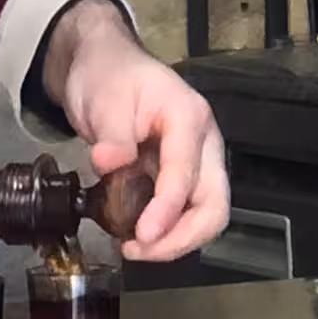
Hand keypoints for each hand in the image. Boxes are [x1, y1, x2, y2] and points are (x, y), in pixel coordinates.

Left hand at [43, 0, 227, 261]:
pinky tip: (135, 237)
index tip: (143, 236)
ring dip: (175, 239)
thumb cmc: (109, 76)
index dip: (167, 209)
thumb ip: (111, 134)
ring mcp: (196, 161)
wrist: (103, 68)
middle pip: (214, 203)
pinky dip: (165, 230)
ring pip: (205, 213)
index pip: (187, 171)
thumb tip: (110, 163)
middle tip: (140, 251)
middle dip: (182, 237)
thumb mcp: (104, 98)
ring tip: (134, 249)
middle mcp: (203, 143)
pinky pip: (184, 211)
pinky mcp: (181, 176)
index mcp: (188, 117)